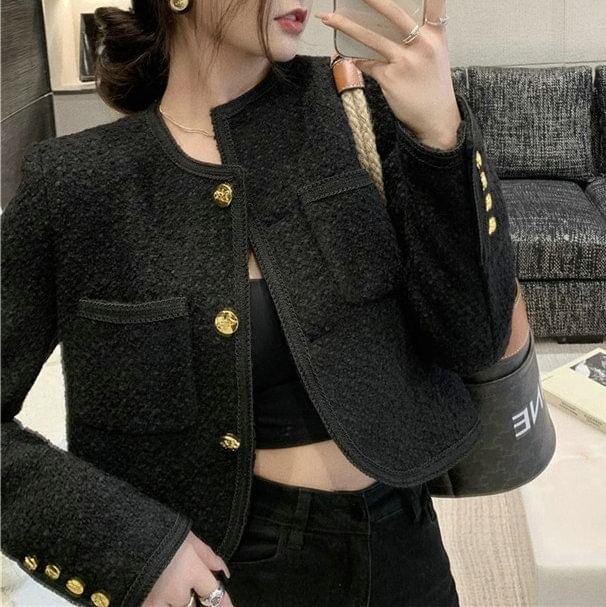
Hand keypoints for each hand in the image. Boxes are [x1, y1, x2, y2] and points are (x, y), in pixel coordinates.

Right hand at [142, 530, 233, 606]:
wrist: (116, 535)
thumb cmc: (153, 530)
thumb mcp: (184, 536)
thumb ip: (206, 555)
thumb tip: (222, 571)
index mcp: (190, 569)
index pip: (213, 593)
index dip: (224, 603)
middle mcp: (175, 591)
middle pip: (191, 604)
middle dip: (189, 596)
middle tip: (176, 579)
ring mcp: (155, 602)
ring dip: (171, 601)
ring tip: (163, 582)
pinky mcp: (139, 605)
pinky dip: (158, 602)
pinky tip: (154, 592)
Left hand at [315, 0, 460, 149]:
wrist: (437, 119)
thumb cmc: (434, 85)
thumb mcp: (435, 53)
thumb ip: (420, 35)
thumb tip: (389, 23)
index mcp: (436, 35)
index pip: (435, 2)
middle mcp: (422, 44)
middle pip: (394, 13)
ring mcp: (405, 61)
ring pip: (371, 38)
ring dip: (346, 26)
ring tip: (329, 18)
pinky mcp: (390, 78)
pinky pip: (367, 64)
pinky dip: (357, 60)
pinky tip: (349, 56)